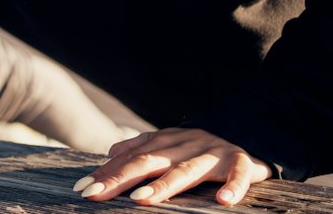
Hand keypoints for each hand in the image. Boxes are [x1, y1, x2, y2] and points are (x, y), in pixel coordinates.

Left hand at [74, 127, 270, 206]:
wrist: (250, 131)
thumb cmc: (201, 145)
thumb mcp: (170, 143)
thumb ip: (141, 148)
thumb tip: (110, 153)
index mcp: (165, 141)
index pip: (129, 158)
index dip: (106, 173)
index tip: (82, 188)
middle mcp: (184, 145)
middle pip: (148, 162)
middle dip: (120, 178)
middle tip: (96, 194)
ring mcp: (212, 152)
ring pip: (187, 169)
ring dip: (164, 185)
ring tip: (142, 199)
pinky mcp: (242, 161)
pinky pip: (239, 174)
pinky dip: (233, 187)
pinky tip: (223, 201)